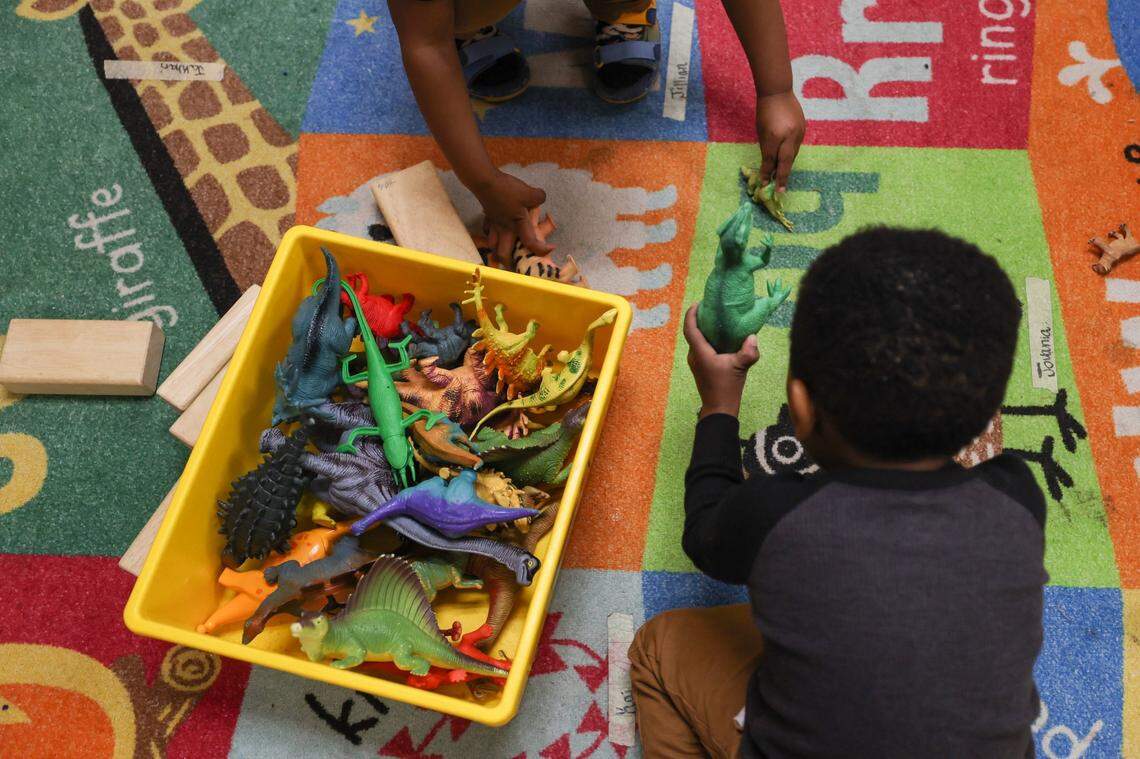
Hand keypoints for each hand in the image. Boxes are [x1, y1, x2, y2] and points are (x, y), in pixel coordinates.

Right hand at [472, 171, 553, 254]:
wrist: (485, 181)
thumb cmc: (507, 190)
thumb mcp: (530, 193)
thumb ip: (539, 197)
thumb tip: (540, 198)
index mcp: (517, 225)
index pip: (530, 243)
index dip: (541, 250)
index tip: (550, 249)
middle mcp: (505, 229)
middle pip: (502, 254)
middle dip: (508, 262)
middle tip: (516, 263)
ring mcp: (494, 224)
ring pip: (492, 246)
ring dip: (497, 250)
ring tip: (505, 251)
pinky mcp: (487, 217)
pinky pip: (487, 231)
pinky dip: (491, 235)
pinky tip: (495, 233)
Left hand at [683, 304, 759, 418]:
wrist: (719, 408)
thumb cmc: (727, 387)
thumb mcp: (740, 368)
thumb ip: (748, 352)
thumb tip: (752, 336)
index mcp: (700, 353)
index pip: (690, 328)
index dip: (692, 314)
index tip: (699, 303)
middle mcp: (694, 355)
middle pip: (692, 332)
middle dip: (700, 318)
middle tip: (712, 307)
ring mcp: (696, 361)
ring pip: (697, 340)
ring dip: (704, 329)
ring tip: (718, 319)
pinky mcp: (701, 366)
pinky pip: (701, 347)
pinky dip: (708, 339)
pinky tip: (721, 337)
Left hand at [755, 90, 804, 192]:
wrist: (778, 92)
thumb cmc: (764, 112)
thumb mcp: (761, 131)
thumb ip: (766, 148)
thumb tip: (769, 165)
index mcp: (775, 136)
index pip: (771, 160)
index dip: (768, 173)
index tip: (765, 184)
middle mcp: (789, 136)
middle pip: (786, 161)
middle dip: (782, 177)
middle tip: (780, 191)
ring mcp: (798, 132)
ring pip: (793, 154)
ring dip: (786, 165)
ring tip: (782, 177)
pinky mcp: (803, 129)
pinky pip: (797, 146)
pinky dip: (791, 154)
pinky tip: (786, 159)